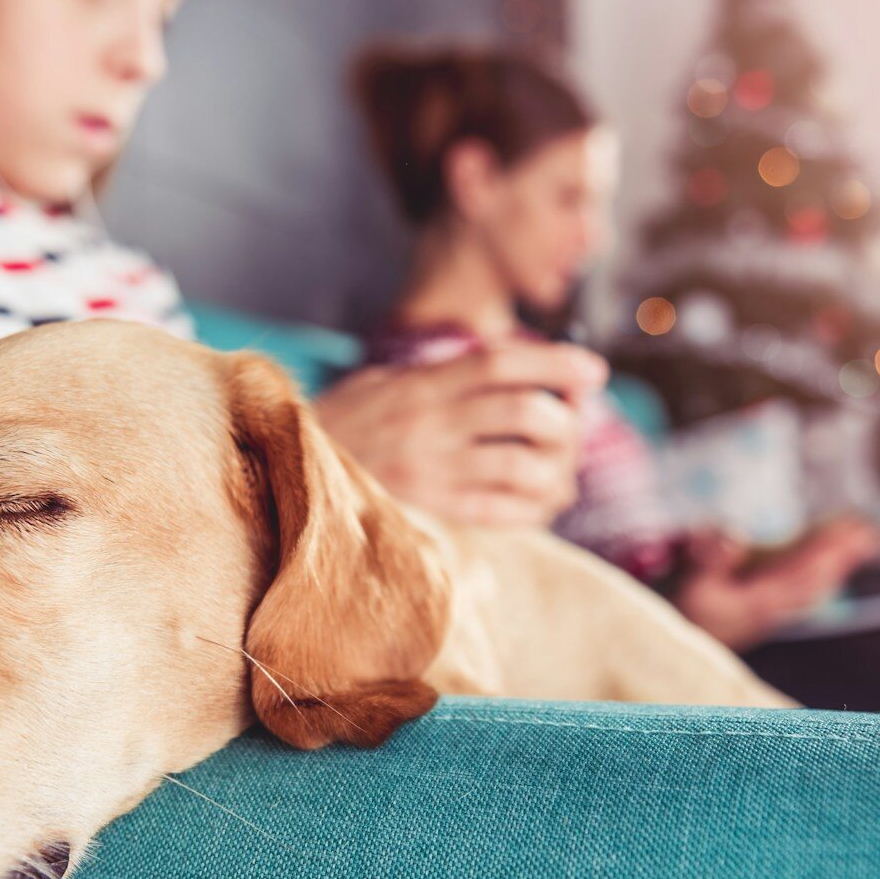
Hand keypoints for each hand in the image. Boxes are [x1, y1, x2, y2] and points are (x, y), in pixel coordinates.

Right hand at [313, 341, 607, 526]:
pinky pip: (503, 513)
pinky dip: (537, 508)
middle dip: (567, 421)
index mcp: (419, 385)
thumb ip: (439, 375)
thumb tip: (514, 371)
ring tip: (561, 471)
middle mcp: (428, 426)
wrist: (284, 477)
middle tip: (572, 427)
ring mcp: (430, 474)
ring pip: (523, 467)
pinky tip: (541, 502)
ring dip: (558, 470)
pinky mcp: (429, 515)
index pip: (500, 363)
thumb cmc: (341, 428)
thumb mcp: (382, 383)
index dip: (556, 363)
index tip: (594, 370)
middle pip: (525, 413)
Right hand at [675, 520, 879, 651]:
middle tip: (869, 535)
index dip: (826, 550)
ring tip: (859, 548)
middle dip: (842, 556)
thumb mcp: (692, 586)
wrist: (678, 655)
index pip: (802, 572)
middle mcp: (772, 609)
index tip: (850, 532)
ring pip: (813, 590)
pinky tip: (828, 576)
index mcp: (759, 602)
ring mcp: (771, 614)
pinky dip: (821, 582)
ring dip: (836, 568)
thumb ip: (712, 560)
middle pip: (816, 581)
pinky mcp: (765, 615)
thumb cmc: (686, 618)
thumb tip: (736, 535)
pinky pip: (804, 597)